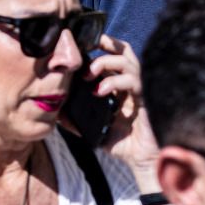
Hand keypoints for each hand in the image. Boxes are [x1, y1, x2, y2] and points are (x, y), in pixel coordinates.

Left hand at [80, 36, 160, 189]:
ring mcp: (141, 89)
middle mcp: (132, 84)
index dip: (100, 48)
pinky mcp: (147, 99)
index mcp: (121, 85)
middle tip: (85, 50)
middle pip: (124, 51)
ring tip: (89, 74)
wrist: (142, 161)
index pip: (114, 56)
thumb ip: (78, 119)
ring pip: (128, 62)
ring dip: (106, 62)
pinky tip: (101, 90)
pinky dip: (115, 82)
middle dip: (107, 43)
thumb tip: (57, 113)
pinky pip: (134, 81)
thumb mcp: (95, 128)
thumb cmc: (123, 144)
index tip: (80, 46)